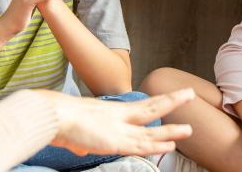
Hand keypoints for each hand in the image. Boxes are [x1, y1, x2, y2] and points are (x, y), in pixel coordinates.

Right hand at [47, 89, 194, 155]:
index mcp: (110, 111)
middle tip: (189, 93)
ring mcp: (118, 129)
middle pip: (152, 107)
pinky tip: (170, 146)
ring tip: (189, 130)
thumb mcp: (74, 132)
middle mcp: (118, 116)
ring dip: (171, 130)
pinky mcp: (114, 142)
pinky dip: (156, 146)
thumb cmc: (57, 120)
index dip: (156, 103)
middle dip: (171, 101)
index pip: (140, 106)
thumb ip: (81, 142)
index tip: (169, 99)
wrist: (52, 114)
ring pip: (151, 129)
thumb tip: (80, 148)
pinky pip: (140, 145)